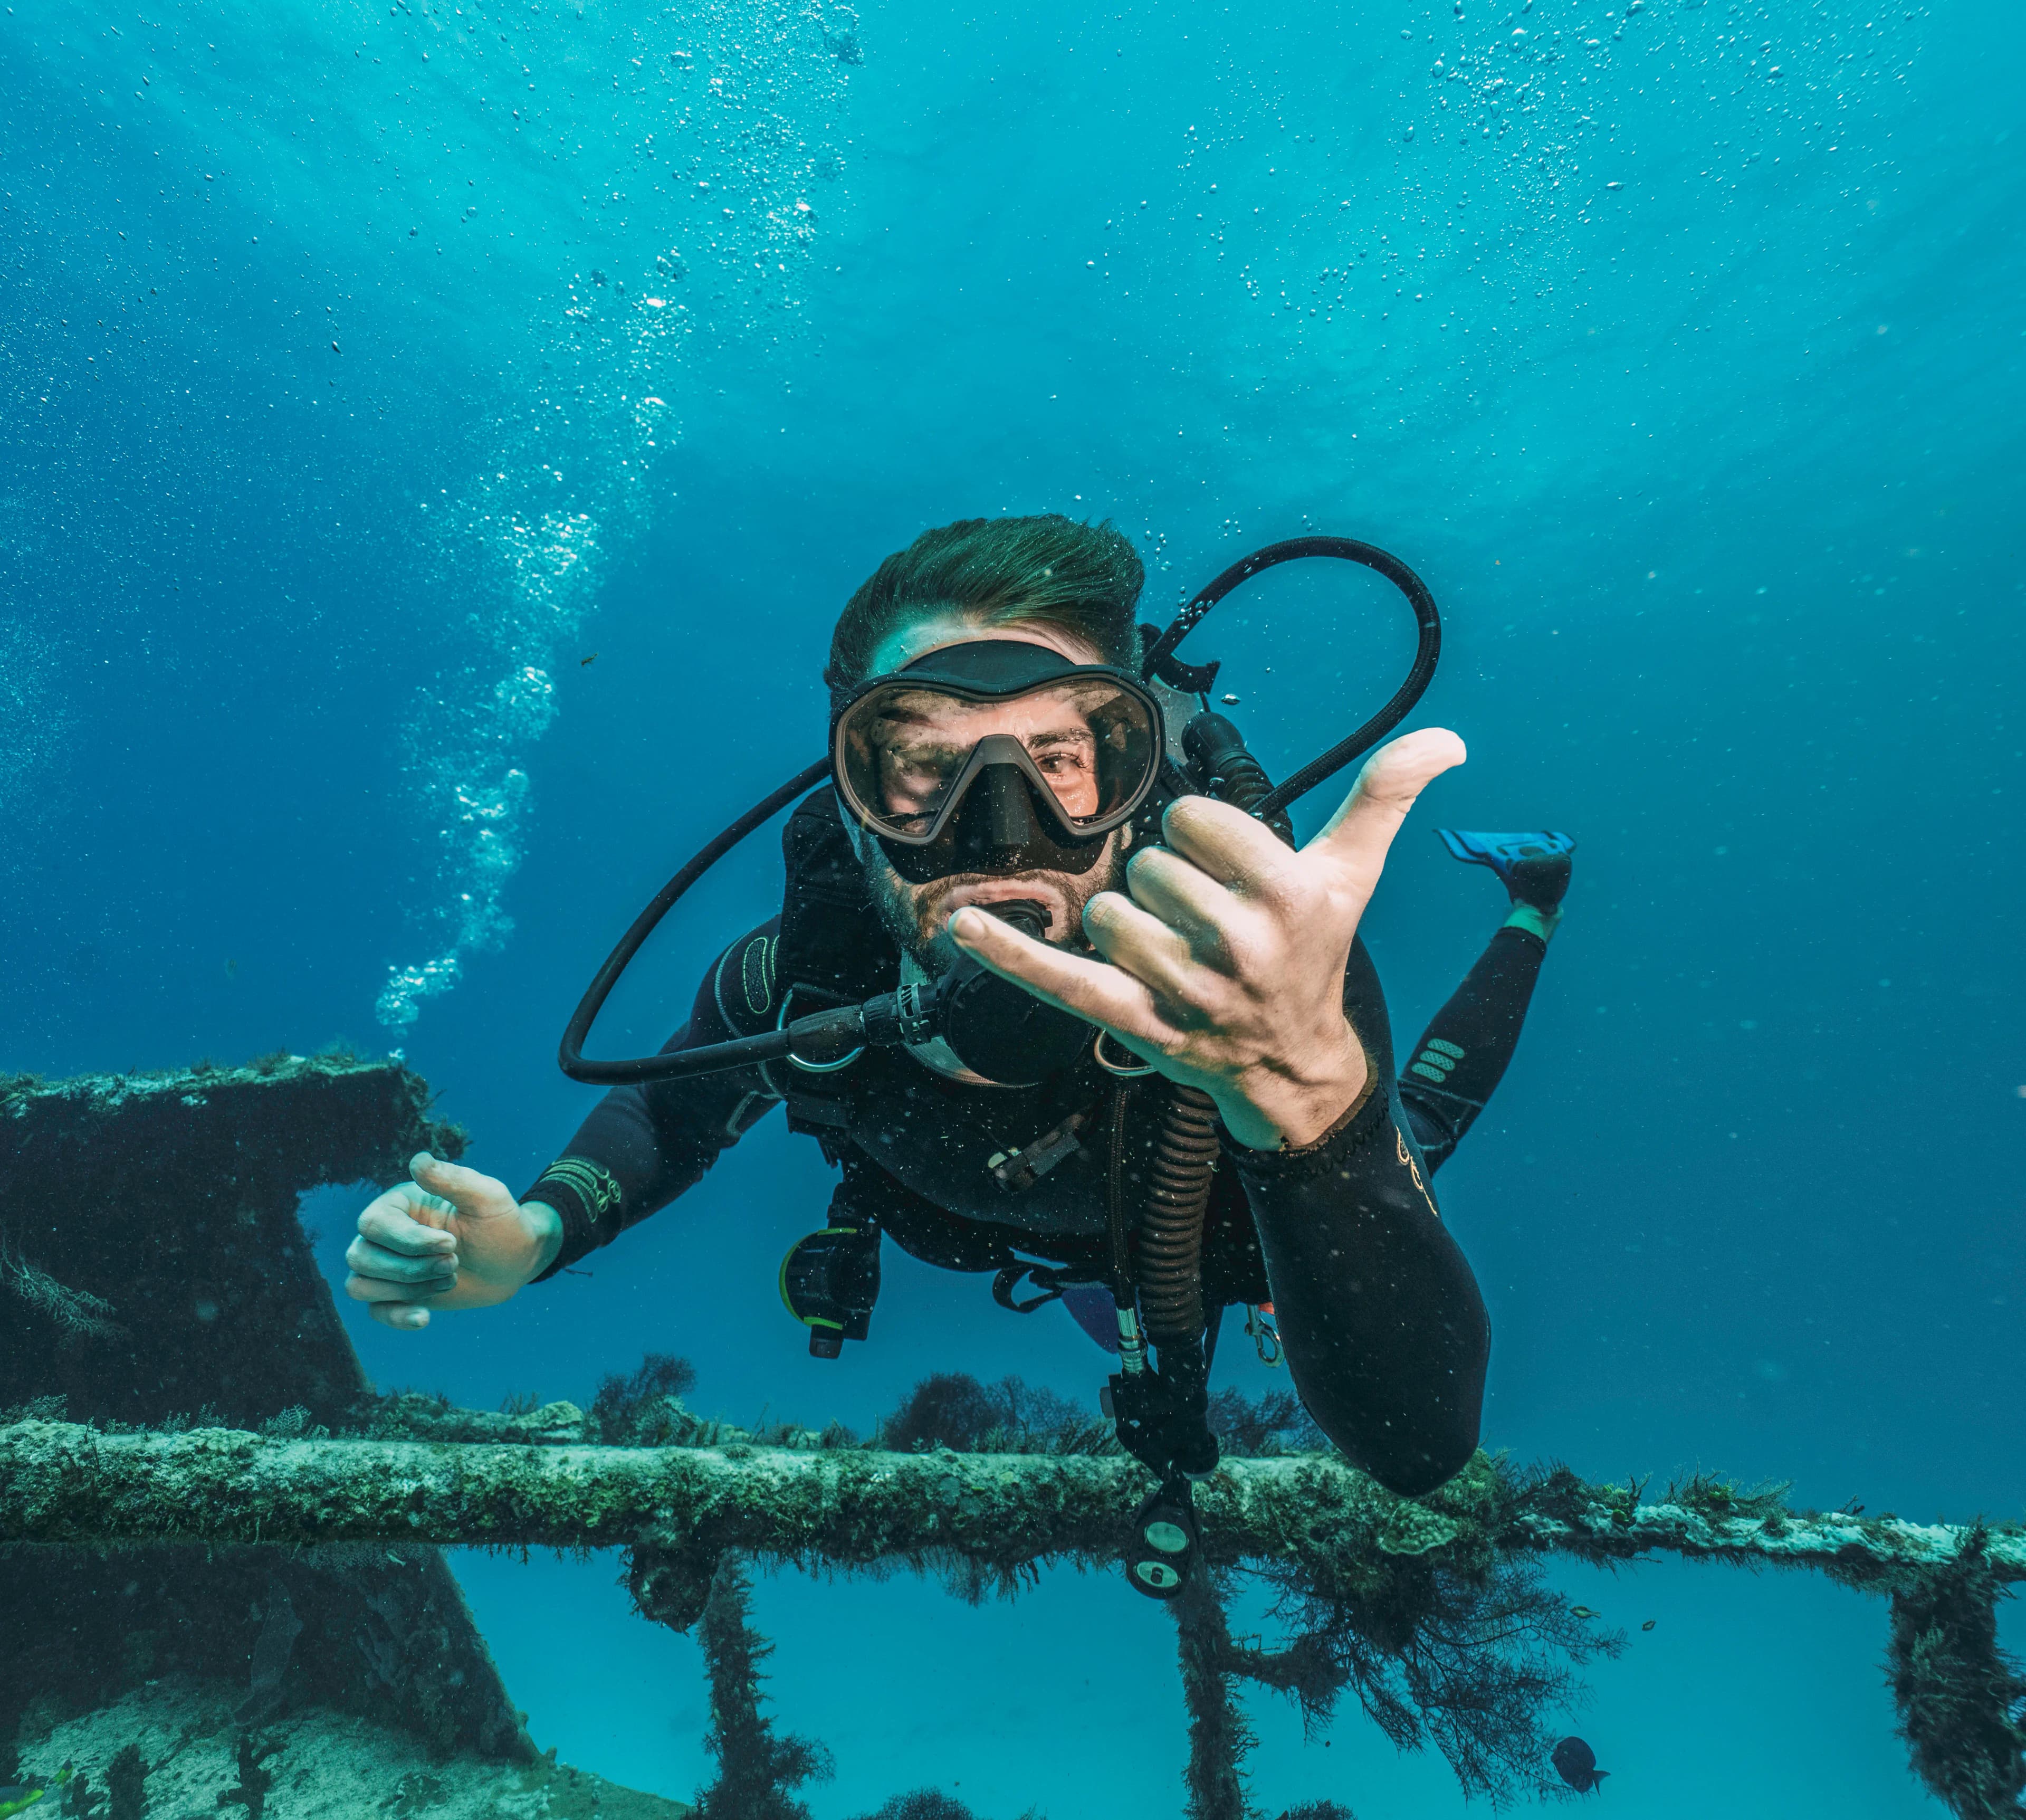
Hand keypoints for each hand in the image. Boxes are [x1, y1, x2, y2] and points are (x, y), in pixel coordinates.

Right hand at [343, 1153, 562, 1329]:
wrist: (514, 1260)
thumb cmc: (500, 1223)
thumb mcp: (486, 1197)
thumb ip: (452, 1179)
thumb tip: (418, 1160)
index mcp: (399, 1204)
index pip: (374, 1225)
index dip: (409, 1241)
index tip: (452, 1243)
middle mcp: (385, 1234)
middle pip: (361, 1257)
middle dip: (411, 1268)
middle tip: (454, 1263)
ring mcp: (387, 1266)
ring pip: (360, 1285)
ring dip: (407, 1289)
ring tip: (449, 1279)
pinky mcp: (397, 1294)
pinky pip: (375, 1311)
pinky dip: (397, 1317)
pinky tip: (425, 1317)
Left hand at [949, 728, 1466, 1149]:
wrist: (1294, 1060)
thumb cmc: (1315, 951)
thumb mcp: (1352, 871)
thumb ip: (1385, 795)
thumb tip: (1449, 737)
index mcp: (1288, 897)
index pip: (1195, 822)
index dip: (1202, 838)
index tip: (1227, 870)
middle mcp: (1240, 946)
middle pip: (1150, 868)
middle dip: (1169, 885)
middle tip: (1206, 922)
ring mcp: (1184, 991)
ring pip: (1109, 914)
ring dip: (1128, 925)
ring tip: (1171, 951)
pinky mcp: (1135, 1024)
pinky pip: (1059, 980)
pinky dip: (1008, 953)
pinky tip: (961, 926)